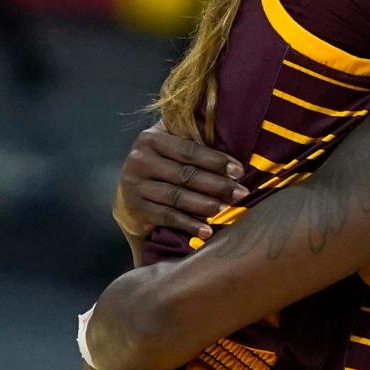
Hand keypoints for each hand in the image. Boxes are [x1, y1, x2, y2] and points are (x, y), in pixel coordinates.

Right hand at [113, 121, 248, 241]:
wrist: (128, 197)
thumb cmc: (161, 168)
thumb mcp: (170, 148)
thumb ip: (193, 143)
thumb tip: (236, 146)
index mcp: (151, 138)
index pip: (189, 150)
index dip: (216, 161)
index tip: (239, 171)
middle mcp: (139, 160)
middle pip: (185, 174)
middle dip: (217, 185)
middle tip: (241, 193)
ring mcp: (135, 186)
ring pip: (177, 196)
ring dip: (206, 205)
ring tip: (226, 210)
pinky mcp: (137, 209)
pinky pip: (168, 217)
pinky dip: (189, 224)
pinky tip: (207, 231)